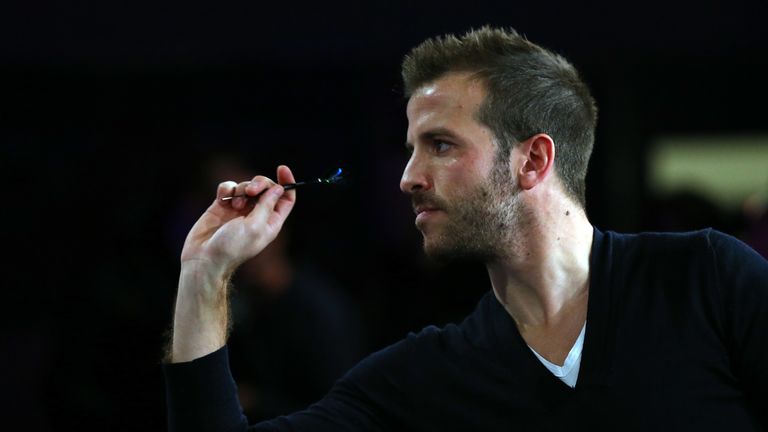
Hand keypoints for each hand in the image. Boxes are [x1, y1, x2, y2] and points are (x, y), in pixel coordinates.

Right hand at [168, 165, 296, 362]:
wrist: (204, 259)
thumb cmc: (232, 248)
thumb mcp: (256, 226)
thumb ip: (267, 205)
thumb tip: (278, 188)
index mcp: (271, 222)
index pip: (286, 198)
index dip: (287, 183)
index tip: (282, 168)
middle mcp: (257, 215)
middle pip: (267, 188)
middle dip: (260, 183)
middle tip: (251, 191)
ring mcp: (239, 210)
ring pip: (247, 186)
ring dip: (242, 188)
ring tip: (235, 203)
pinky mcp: (221, 206)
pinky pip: (229, 188)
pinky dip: (228, 189)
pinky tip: (224, 199)